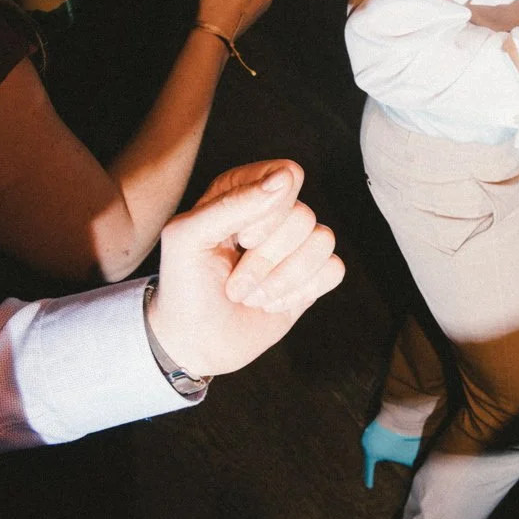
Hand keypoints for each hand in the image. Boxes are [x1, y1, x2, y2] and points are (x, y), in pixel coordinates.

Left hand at [145, 161, 344, 379]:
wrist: (195, 343)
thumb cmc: (184, 285)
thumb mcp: (188, 238)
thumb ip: (232, 203)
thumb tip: (285, 178)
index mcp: (243, 190)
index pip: (286, 176)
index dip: (269, 212)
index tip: (240, 240)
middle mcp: (274, 212)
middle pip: (303, 216)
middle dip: (266, 259)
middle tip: (235, 282)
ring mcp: (296, 244)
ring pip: (322, 241)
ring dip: (281, 280)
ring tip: (251, 296)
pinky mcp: (312, 276)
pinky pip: (333, 269)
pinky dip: (301, 292)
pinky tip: (272, 303)